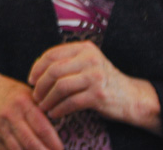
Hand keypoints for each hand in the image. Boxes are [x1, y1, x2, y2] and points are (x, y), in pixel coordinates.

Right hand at [0, 71, 62, 149]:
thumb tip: (62, 129)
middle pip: (31, 142)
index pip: (42, 128)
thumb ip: (43, 111)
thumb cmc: (14, 93)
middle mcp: (10, 115)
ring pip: (18, 149)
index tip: (61, 149)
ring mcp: (0, 127)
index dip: (53, 142)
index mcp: (23, 103)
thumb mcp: (30, 95)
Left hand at [27, 41, 160, 133]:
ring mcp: (95, 76)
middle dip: (40, 85)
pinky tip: (54, 114)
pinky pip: (70, 103)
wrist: (131, 97)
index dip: (37, 68)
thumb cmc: (103, 81)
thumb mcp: (87, 64)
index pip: (52, 54)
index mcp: (84, 48)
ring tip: (43, 107)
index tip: (31, 80)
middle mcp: (90, 59)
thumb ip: (67, 62)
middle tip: (35, 96)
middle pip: (53, 70)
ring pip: (60, 87)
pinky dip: (58, 109)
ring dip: (47, 99)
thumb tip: (36, 70)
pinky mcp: (99, 95)